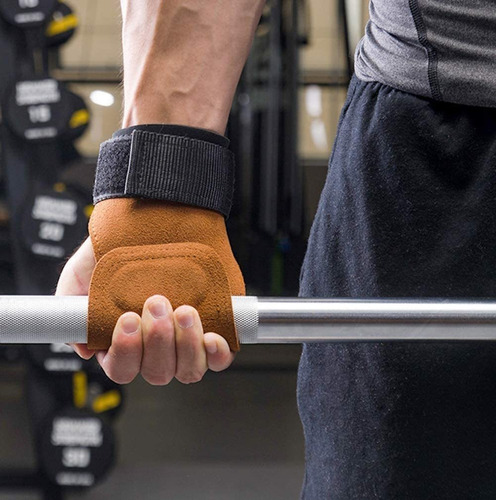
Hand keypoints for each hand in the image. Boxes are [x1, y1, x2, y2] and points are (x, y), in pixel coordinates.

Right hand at [56, 237, 235, 384]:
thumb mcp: (83, 273)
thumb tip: (82, 347)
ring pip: (188, 368)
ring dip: (185, 345)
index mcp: (125, 340)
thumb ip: (72, 309)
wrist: (161, 214)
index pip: (122, 369)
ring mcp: (187, 338)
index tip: (127, 318)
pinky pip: (220, 358)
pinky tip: (210, 336)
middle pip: (157, 372)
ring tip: (184, 310)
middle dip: (157, 340)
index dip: (125, 351)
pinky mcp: (215, 326)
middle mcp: (156, 344)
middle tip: (157, 302)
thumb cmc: (123, 244)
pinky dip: (216, 354)